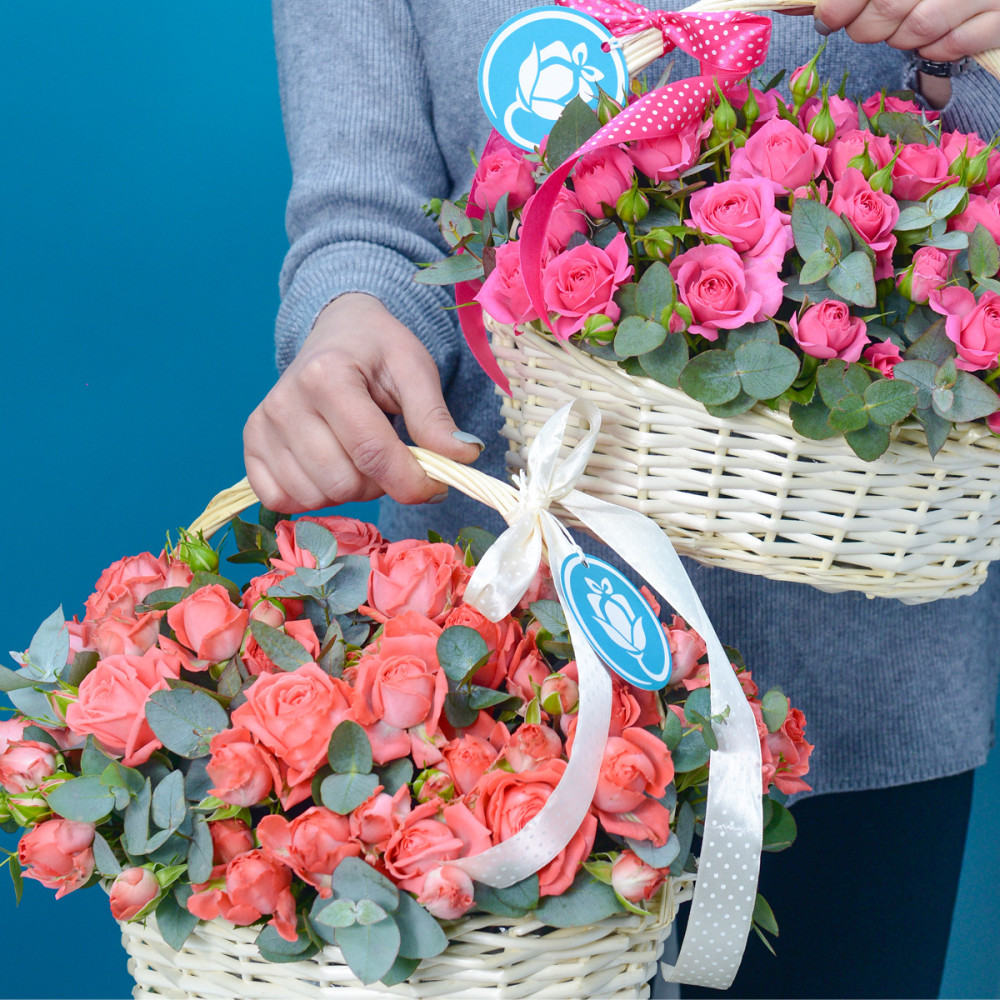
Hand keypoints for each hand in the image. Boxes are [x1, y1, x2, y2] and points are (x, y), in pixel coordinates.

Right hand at [243, 293, 481, 512]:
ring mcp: (262, 426)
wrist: (338, 332)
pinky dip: (313, 497)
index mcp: (326, 375)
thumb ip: (435, 417)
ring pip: (315, 498)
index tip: (436, 484)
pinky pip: (282, 501)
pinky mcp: (251, 446)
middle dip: (380, 483)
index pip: (372, 453)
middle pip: (344, 483)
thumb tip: (462, 457)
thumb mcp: (415, 370)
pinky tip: (330, 466)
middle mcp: (283, 402)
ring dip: (349, 490)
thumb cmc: (378, 351)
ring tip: (359, 455)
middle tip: (390, 455)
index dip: (412, 482)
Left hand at [814, 0, 999, 61]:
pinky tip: (939, 34)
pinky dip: (936, 50)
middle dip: (867, 26)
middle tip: (870, 24)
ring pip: (916, 31)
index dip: (840, 4)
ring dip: (900, 38)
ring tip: (907, 24)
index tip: (827, 17)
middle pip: (887, 7)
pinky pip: (952, 48)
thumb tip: (787, 4)